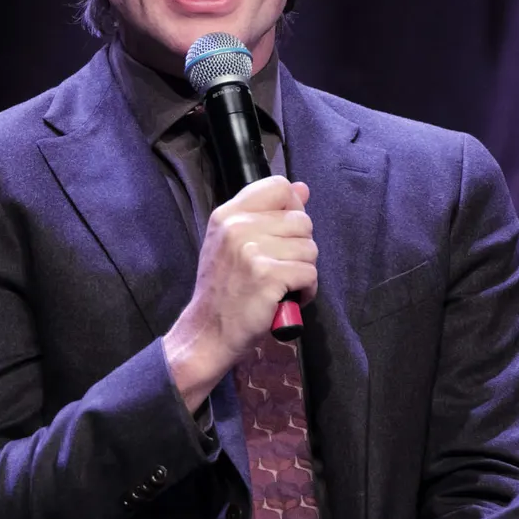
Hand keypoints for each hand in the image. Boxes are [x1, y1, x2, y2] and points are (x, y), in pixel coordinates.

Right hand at [163, 177, 317, 412]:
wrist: (208, 332)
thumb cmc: (224, 290)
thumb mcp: (234, 244)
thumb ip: (266, 214)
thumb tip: (302, 189)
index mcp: (229, 214)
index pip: (279, 187)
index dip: (292, 208)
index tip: (284, 234)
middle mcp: (238, 227)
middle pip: (302, 221)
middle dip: (300, 249)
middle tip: (280, 270)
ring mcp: (252, 251)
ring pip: (310, 249)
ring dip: (304, 272)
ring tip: (282, 286)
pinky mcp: (268, 276)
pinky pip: (310, 274)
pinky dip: (306, 291)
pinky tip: (287, 299)